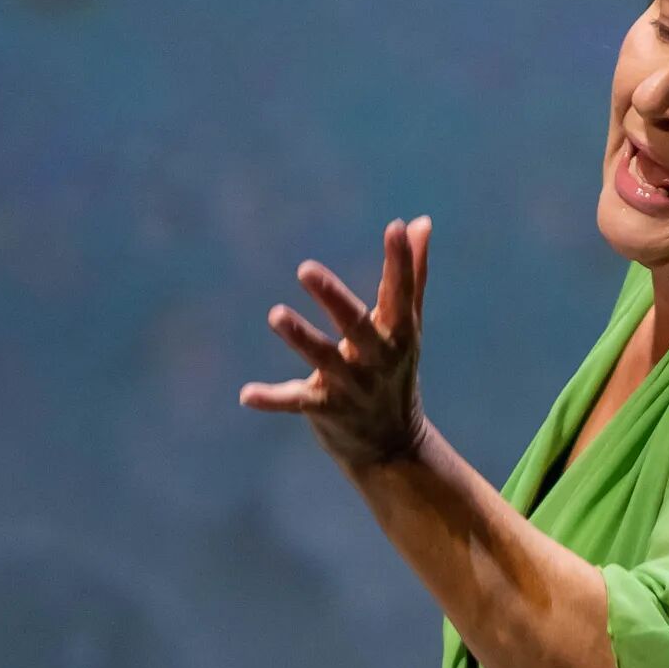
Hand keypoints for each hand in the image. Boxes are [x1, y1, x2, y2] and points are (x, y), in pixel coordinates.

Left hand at [239, 215, 431, 467]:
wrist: (393, 446)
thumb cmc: (397, 372)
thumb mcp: (407, 326)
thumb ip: (411, 275)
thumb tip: (422, 221)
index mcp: (399, 333)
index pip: (401, 292)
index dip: (400, 261)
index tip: (396, 227)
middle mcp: (378, 358)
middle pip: (356, 325)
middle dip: (334, 299)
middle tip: (305, 269)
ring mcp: (352, 386)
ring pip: (323, 359)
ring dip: (300, 338)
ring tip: (275, 315)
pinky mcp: (326, 409)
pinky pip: (296, 402)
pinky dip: (272, 400)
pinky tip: (246, 395)